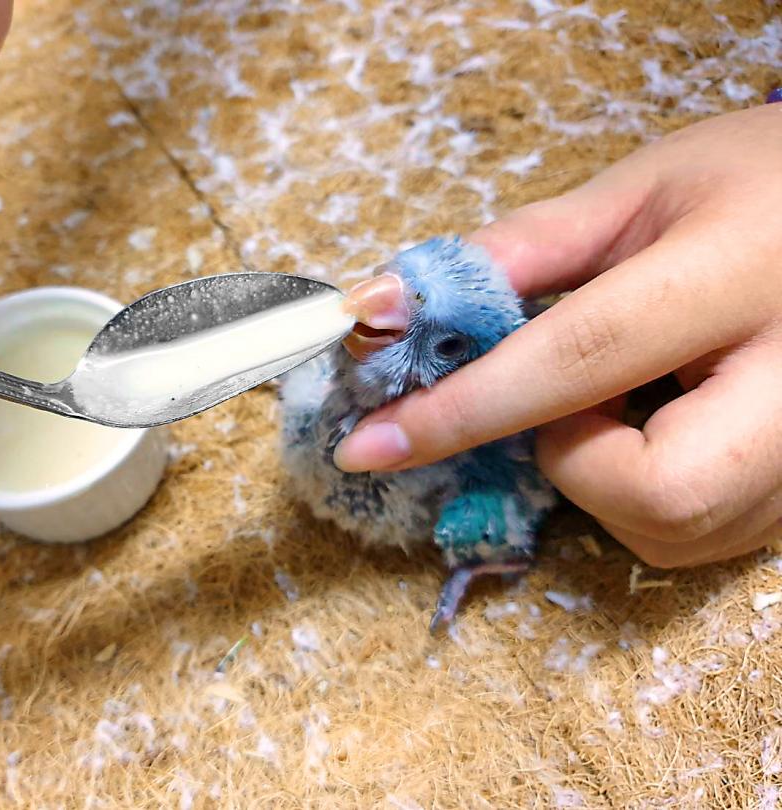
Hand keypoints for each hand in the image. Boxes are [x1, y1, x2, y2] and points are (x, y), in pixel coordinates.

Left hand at [334, 104, 781, 567]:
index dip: (462, 408)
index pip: (581, 357)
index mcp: (741, 272)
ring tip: (628, 396)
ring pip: (676, 529)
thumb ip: (519, 252)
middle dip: (574, 461)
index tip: (369, 443)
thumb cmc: (751, 186)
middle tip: (575, 399)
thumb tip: (391, 307)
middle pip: (660, 492)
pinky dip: (642, 494)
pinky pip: (698, 535)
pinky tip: (661, 424)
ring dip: (604, 477)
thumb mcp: (641, 193)